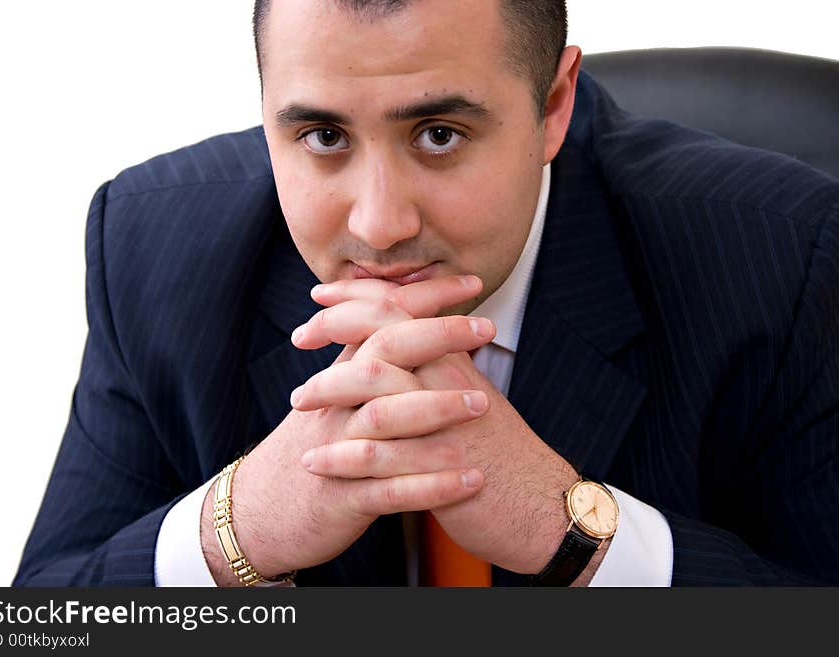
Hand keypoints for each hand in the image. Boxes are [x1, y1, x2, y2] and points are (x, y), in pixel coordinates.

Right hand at [202, 275, 490, 582]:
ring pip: (385, 418)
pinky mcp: (343, 498)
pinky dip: (434, 485)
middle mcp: (336, 405)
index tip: (472, 281)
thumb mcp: (334, 398)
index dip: (425, 297)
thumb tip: (416, 323)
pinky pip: (391, 490)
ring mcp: (337, 450)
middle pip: (382, 355)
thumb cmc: (317, 451)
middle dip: (436, 336)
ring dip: (437, 407)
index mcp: (341, 375)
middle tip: (486, 327)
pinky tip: (472, 481)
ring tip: (484, 404)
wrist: (263, 514)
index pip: (381, 318)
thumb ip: (369, 362)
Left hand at [298, 276, 580, 574]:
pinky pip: (381, 456)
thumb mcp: (467, 396)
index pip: (400, 308)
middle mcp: (450, 381)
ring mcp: (447, 423)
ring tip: (298, 401)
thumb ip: (433, 367)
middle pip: (384, 335)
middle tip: (299, 338)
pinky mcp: (440, 468)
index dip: (355, 296)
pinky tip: (313, 461)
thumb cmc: (496, 451)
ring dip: (328, 391)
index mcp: (453, 359)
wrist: (540, 504)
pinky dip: (340, 457)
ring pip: (377, 392)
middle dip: (332, 330)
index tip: (319, 297)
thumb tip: (393, 346)